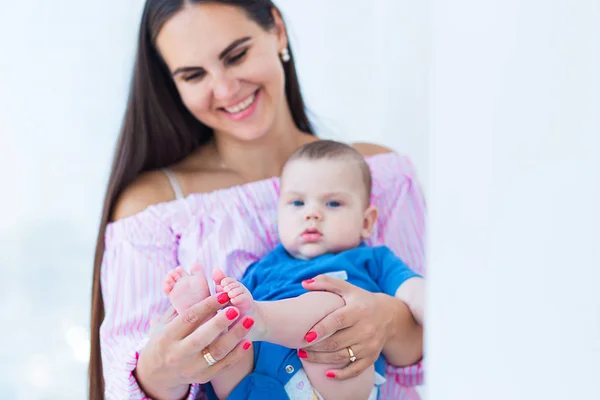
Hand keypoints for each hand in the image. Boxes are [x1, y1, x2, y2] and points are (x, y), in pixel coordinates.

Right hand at [135, 293, 254, 399]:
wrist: (156, 374)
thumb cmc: (163, 340)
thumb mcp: (163, 324)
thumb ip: (179, 307)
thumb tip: (195, 282)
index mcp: (167, 337)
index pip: (189, 318)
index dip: (208, 305)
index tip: (223, 295)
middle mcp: (178, 354)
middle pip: (202, 337)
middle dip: (221, 322)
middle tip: (236, 308)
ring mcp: (190, 368)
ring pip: (217, 352)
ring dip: (235, 336)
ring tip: (248, 321)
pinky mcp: (202, 378)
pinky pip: (223, 366)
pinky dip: (237, 354)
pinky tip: (247, 341)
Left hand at [299, 275, 393, 379]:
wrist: (389, 316)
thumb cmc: (361, 300)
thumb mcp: (347, 288)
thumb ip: (326, 282)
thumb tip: (304, 284)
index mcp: (358, 310)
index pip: (338, 321)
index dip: (322, 329)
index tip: (306, 335)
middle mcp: (366, 329)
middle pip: (337, 342)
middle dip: (315, 347)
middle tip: (299, 346)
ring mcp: (369, 345)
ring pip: (342, 357)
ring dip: (321, 359)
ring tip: (304, 356)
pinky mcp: (371, 357)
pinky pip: (355, 369)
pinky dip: (341, 375)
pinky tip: (326, 374)